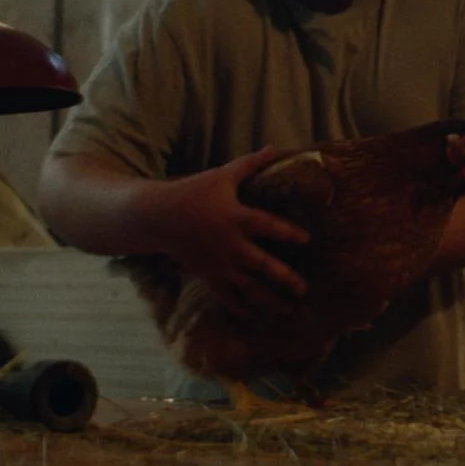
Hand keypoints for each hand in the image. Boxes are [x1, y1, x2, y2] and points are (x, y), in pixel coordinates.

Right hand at [140, 148, 308, 315]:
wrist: (157, 216)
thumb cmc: (192, 191)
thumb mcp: (222, 175)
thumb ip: (250, 164)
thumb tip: (275, 147)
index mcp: (236, 217)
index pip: (269, 226)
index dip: (289, 233)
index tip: (307, 239)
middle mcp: (230, 244)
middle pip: (262, 265)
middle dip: (284, 278)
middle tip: (303, 289)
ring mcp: (218, 263)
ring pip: (246, 286)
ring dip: (267, 300)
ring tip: (286, 310)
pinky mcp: (207, 274)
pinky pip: (226, 295)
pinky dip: (241, 307)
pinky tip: (256, 317)